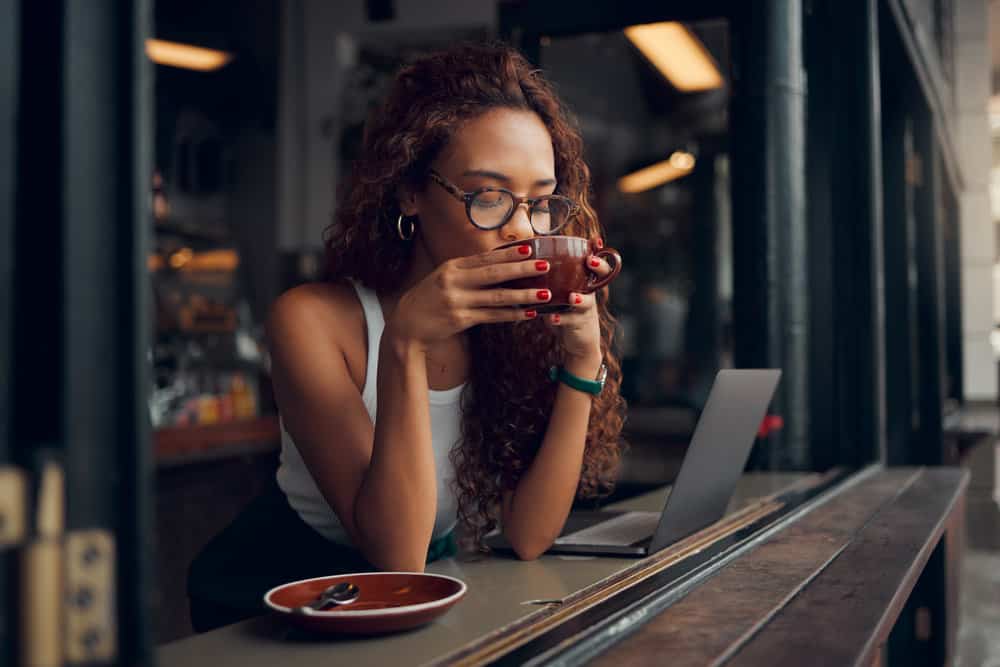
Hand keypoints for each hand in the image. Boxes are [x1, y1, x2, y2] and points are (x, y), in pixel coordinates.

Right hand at [386, 243, 551, 348]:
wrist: (406, 324)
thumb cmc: (429, 298)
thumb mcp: (444, 277)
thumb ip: (468, 271)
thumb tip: (499, 262)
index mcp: (452, 267)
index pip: (485, 257)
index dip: (508, 253)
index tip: (530, 247)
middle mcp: (454, 281)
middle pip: (494, 273)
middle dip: (522, 269)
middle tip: (545, 265)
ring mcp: (458, 301)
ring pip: (497, 297)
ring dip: (523, 295)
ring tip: (545, 294)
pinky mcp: (461, 319)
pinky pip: (492, 316)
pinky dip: (511, 315)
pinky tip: (528, 313)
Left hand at [544, 238, 613, 364]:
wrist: (577, 340)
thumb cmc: (565, 310)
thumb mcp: (562, 291)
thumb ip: (552, 276)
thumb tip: (525, 252)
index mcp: (585, 281)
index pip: (597, 262)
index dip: (598, 251)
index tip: (594, 241)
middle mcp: (590, 293)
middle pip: (602, 277)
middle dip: (598, 267)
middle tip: (589, 261)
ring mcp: (587, 310)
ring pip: (587, 302)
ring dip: (579, 299)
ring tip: (571, 297)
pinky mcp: (580, 325)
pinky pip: (571, 322)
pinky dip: (561, 320)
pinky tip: (551, 318)